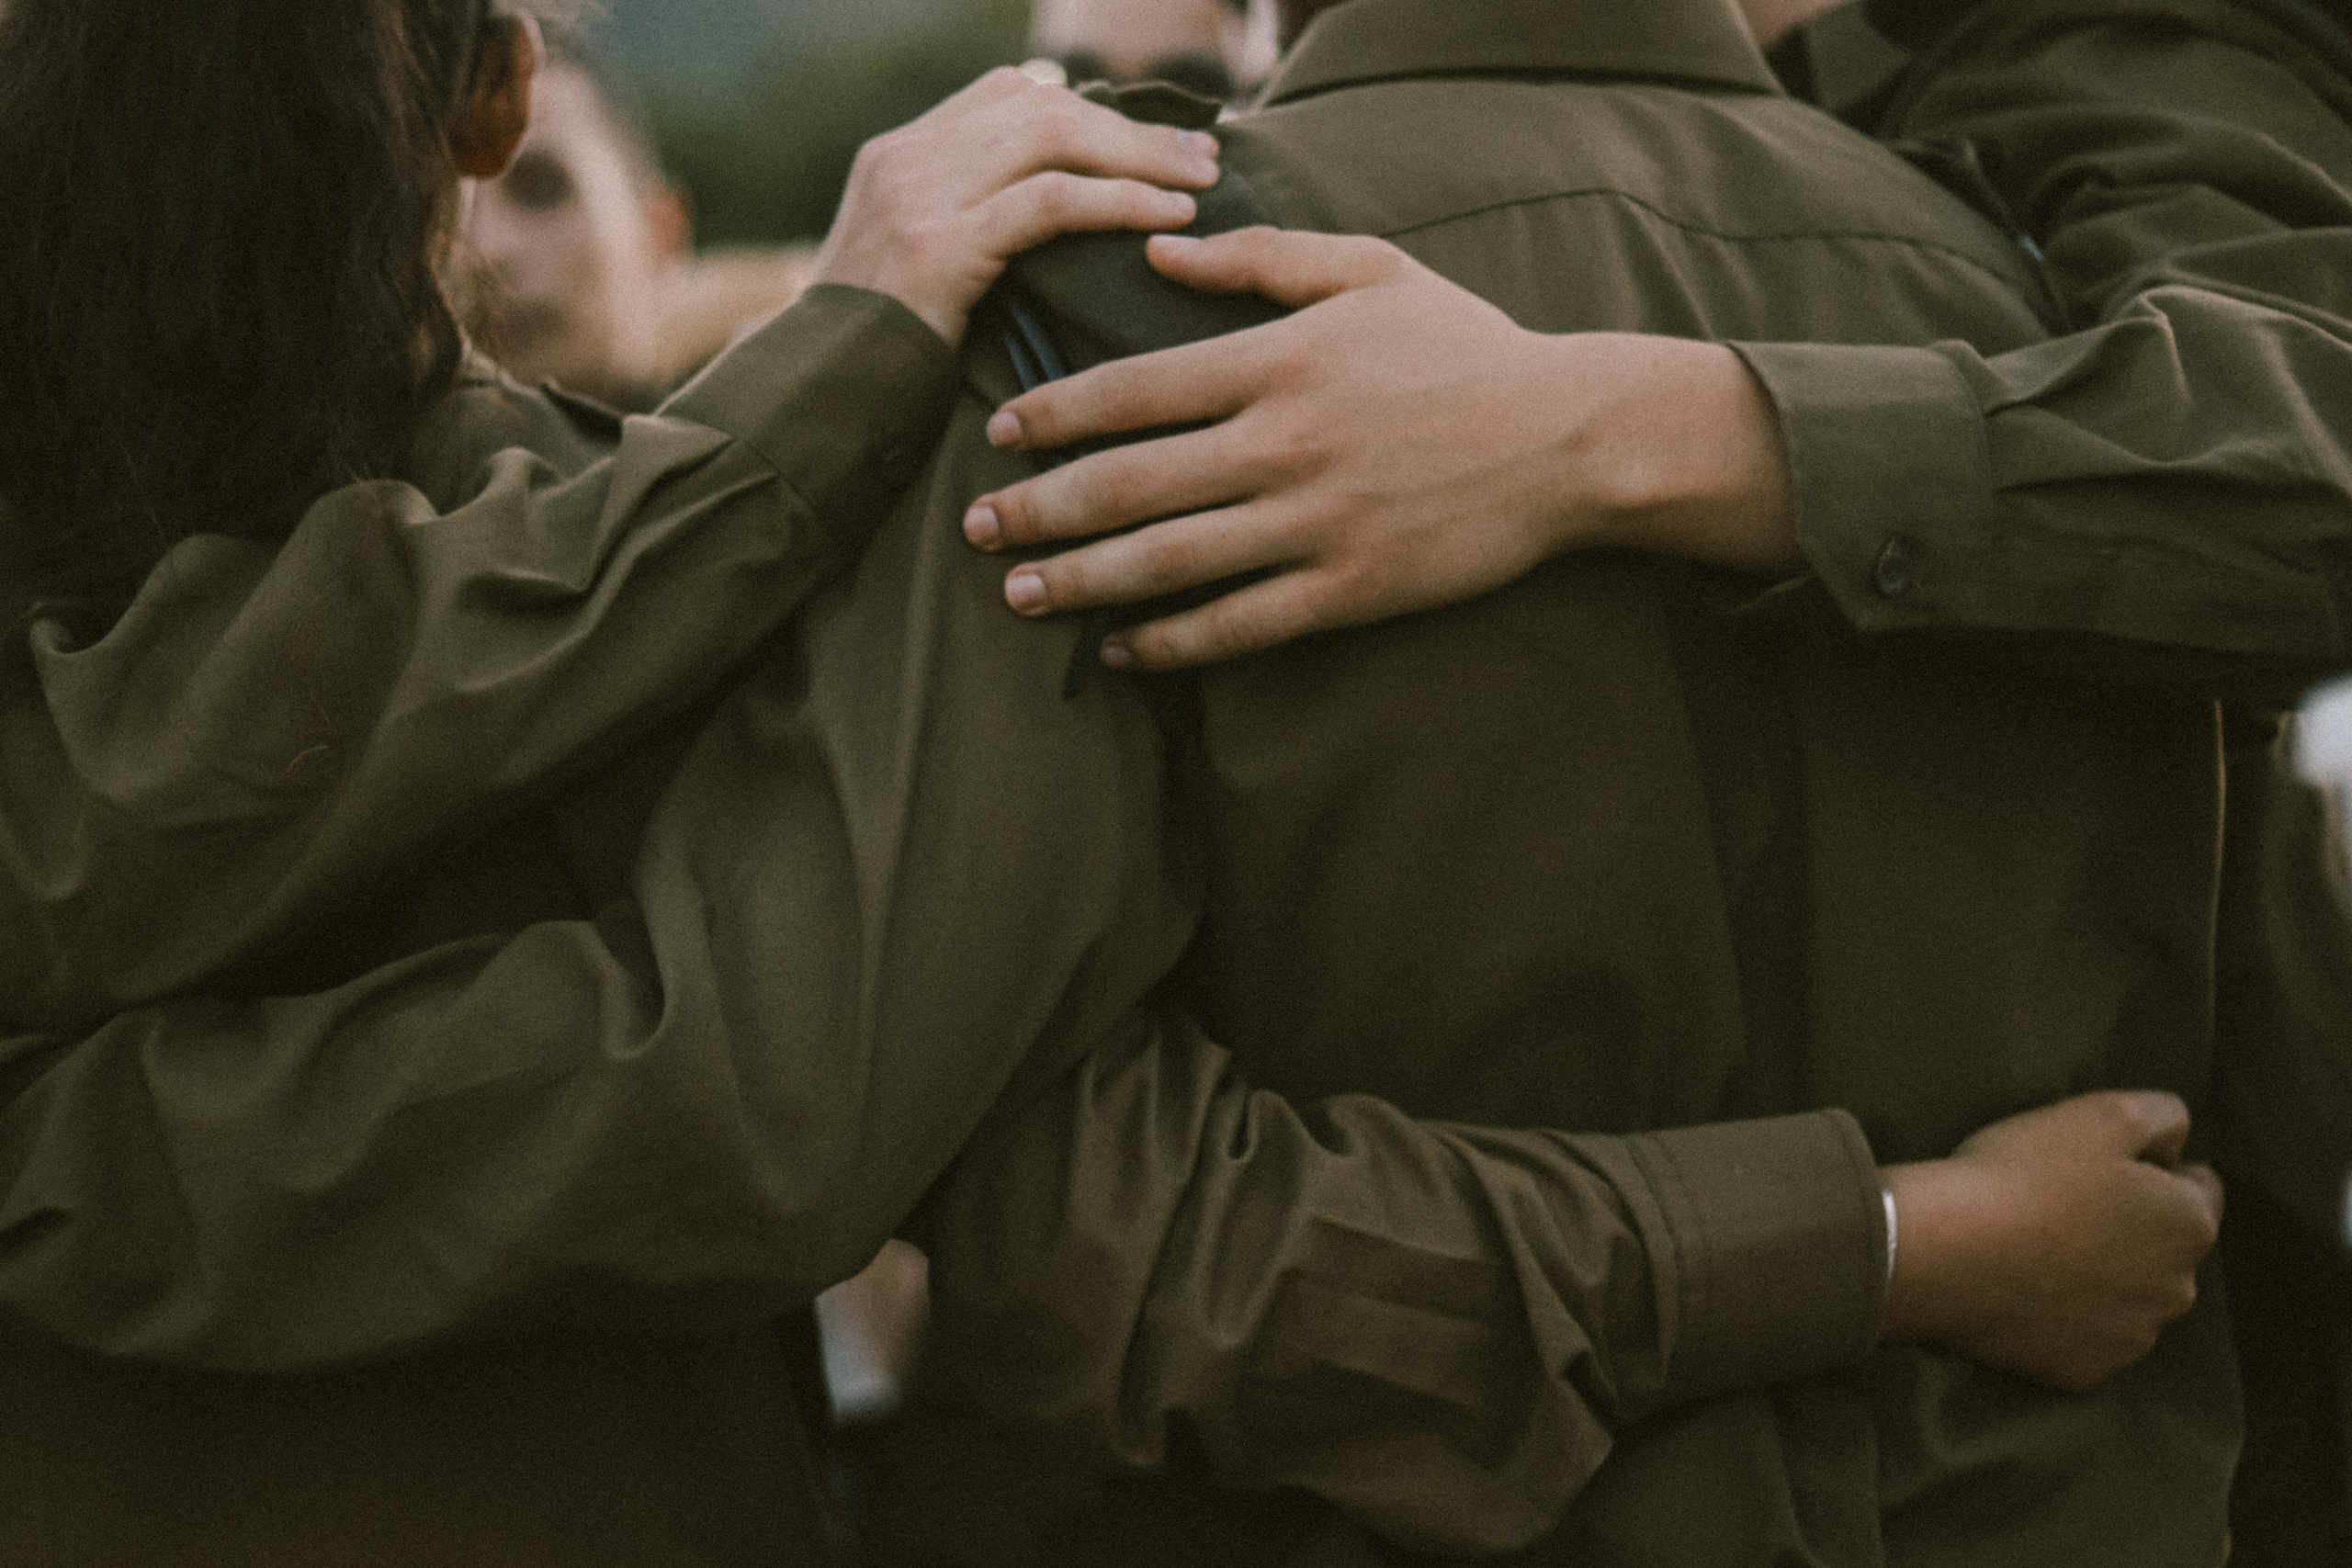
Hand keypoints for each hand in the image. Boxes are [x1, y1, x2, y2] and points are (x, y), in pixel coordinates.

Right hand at [810, 69, 1222, 345]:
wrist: (811, 401)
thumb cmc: (877, 357)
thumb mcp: (916, 271)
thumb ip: (969, 227)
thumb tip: (1061, 217)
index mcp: (897, 154)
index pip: (1007, 95)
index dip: (1089, 110)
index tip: (1153, 144)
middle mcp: (904, 158)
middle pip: (1041, 106)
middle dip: (1131, 130)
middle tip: (1202, 157)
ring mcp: (917, 195)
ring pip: (1052, 139)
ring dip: (1140, 158)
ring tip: (1201, 183)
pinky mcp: (937, 246)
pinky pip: (1050, 202)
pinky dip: (1119, 203)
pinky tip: (1168, 218)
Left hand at [961, 227, 1797, 669]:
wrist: (1569, 438)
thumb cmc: (1464, 347)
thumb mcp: (1368, 272)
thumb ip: (1258, 259)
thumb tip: (1158, 251)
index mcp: (1277, 363)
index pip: (1132, 390)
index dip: (1053, 414)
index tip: (999, 433)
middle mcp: (1281, 444)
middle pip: (1129, 483)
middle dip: (1039, 508)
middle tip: (976, 529)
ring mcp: (1314, 524)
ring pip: (1169, 561)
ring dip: (1083, 582)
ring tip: (1020, 595)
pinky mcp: (1349, 589)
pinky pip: (1239, 626)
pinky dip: (1171, 644)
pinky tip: (1120, 652)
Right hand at [1881, 1091, 2225, 1391]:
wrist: (1945, 1251)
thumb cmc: (2024, 1173)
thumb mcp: (2104, 1112)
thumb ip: (2164, 1116)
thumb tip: (2178, 1140)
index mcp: (2191, 1224)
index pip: (2200, 1188)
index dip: (2150, 1167)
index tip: (2096, 1163)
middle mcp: (2178, 1289)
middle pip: (2164, 1248)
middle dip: (2129, 1227)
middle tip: (2062, 1203)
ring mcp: (2131, 1338)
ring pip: (2129, 1297)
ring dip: (2100, 1276)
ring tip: (2038, 1248)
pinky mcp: (2085, 1371)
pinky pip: (2086, 1338)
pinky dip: (2065, 1317)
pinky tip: (2025, 1290)